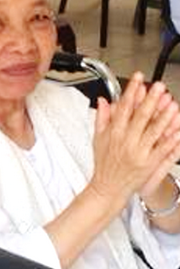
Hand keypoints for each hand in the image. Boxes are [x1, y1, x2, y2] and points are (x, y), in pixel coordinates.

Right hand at [90, 73, 179, 208]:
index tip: (138, 80)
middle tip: (158, 87)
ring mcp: (138, 152)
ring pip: (154, 131)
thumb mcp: (97, 139)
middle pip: (140, 117)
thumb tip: (102, 101)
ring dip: (164, 116)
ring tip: (171, 103)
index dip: (131, 92)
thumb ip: (101, 118)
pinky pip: (162, 148)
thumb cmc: (104, 164)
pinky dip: (171, 138)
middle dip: (150, 100)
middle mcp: (126, 142)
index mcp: (113, 133)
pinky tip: (178, 128)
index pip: (123, 108)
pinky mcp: (149, 163)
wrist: (108, 188)